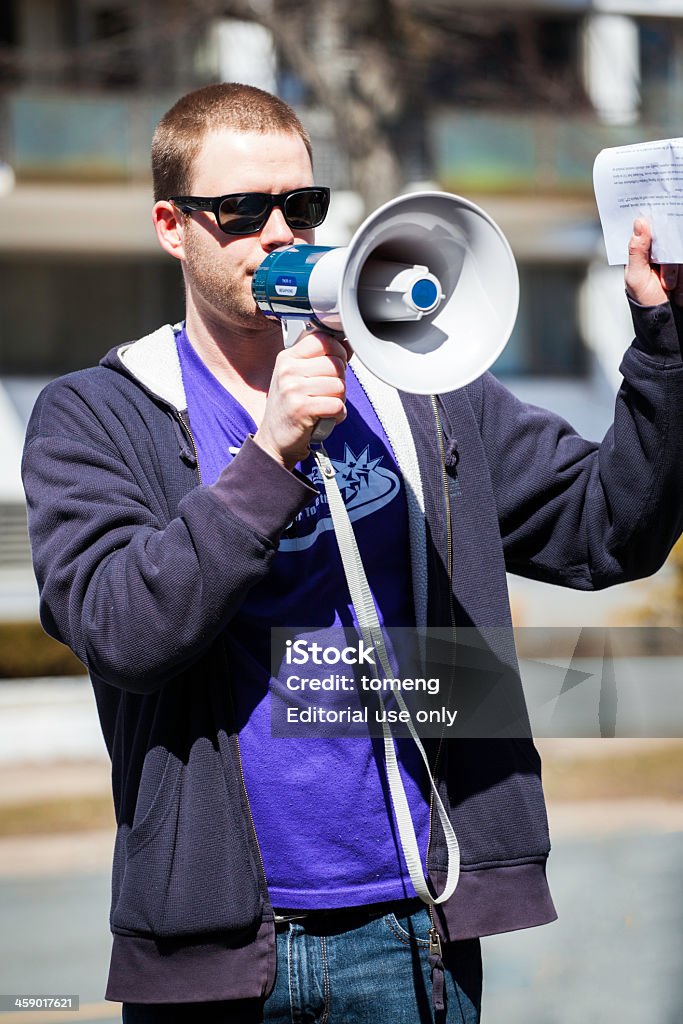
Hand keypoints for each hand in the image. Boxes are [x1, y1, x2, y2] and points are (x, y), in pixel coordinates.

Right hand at [253, 330, 350, 469]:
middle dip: (340, 381)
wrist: (273, 439)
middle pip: (336, 364)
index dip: (338, 351)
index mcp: (287, 358)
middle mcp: (288, 370)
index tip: (337, 363)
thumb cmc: (288, 408)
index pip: (323, 340)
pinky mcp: (301, 409)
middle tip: (328, 393)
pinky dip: (338, 415)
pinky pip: (337, 405)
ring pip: (339, 386)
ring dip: (339, 400)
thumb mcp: (298, 377)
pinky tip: (326, 417)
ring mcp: (293, 389)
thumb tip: (347, 344)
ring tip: (325, 406)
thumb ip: (322, 359)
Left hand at [625, 218, 682, 306]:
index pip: (647, 226)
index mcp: (641, 248)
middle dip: (669, 265)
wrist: (665, 315)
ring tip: (668, 287)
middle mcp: (658, 248)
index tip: (657, 218)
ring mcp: (673, 255)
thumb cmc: (645, 297)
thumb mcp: (636, 276)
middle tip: (664, 282)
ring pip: (679, 251)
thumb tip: (640, 222)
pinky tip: (677, 290)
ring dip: (676, 273)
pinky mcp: (682, 264)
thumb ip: (637, 250)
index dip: (654, 220)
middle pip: (669, 238)